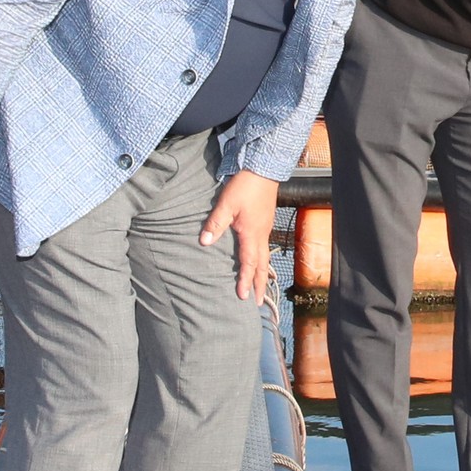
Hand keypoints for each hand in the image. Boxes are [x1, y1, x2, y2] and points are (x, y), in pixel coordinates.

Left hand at [201, 170, 281, 301]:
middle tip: (257, 301)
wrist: (264, 168)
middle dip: (259, 284)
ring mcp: (265, 228)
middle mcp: (262, 234)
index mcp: (252, 233)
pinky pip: (264, 247)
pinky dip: (261, 259)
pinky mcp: (265, 221)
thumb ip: (215, 223)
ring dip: (261, 273)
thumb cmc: (245, 186)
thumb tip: (204, 242)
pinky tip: (257, 259)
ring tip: (259, 285)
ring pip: (265, 256)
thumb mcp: (226, 204)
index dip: (245, 280)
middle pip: (262, 265)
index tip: (242, 297)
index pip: (249, 263)